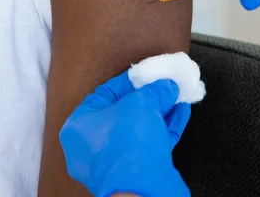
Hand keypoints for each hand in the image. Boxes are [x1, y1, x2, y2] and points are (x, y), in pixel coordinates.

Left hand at [59, 71, 190, 196]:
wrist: (142, 190)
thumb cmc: (128, 147)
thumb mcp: (141, 103)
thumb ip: (154, 90)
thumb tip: (165, 86)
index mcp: (79, 127)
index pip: (104, 94)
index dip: (129, 81)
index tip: (146, 74)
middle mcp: (91, 147)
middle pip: (123, 112)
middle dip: (148, 97)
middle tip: (163, 85)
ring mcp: (113, 162)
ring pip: (139, 129)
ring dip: (159, 112)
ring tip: (176, 96)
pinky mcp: (135, 173)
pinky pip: (150, 145)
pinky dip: (165, 128)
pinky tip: (180, 113)